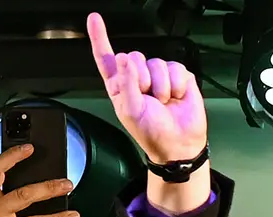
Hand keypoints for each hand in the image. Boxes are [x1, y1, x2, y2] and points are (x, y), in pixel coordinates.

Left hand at [87, 12, 206, 162]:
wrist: (178, 142)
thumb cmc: (150, 131)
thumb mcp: (131, 110)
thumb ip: (126, 83)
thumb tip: (124, 58)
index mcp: (119, 86)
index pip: (105, 58)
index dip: (100, 38)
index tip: (94, 19)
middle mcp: (136, 77)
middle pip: (136, 57)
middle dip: (143, 79)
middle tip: (149, 99)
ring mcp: (158, 75)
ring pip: (158, 63)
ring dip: (162, 86)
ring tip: (164, 102)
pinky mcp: (178, 74)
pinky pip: (177, 67)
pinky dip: (177, 84)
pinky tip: (176, 97)